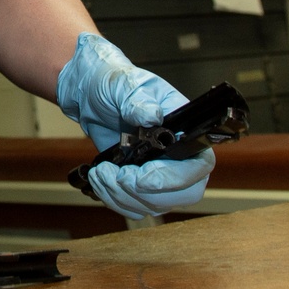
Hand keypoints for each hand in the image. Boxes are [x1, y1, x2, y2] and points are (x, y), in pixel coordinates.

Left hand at [56, 33, 214, 218]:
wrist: (88, 92)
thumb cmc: (113, 82)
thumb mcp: (123, 84)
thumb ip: (138, 100)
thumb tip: (152, 116)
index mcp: (184, 129)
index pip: (199, 165)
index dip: (173, 177)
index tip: (141, 174)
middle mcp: (178, 155)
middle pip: (183, 194)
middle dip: (144, 192)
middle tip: (115, 175)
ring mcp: (159, 172)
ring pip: (155, 204)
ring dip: (122, 196)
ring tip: (99, 174)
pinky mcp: (139, 183)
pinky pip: (135, 206)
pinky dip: (115, 200)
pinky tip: (98, 180)